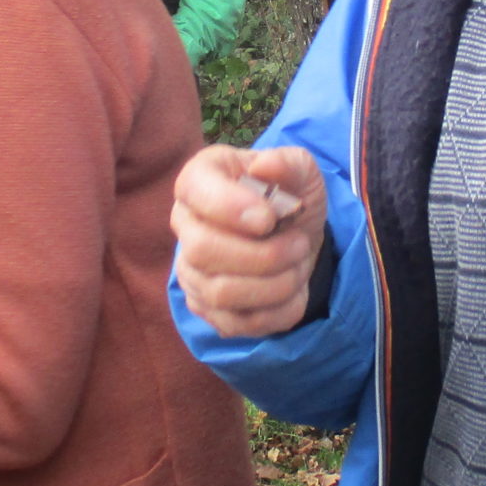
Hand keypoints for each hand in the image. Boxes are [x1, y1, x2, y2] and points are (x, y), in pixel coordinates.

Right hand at [171, 144, 326, 338]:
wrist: (297, 234)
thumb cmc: (289, 195)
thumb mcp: (301, 171)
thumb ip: (289, 163)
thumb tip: (266, 166)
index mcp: (199, 178)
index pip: (194, 190)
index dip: (230, 207)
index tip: (269, 219)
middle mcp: (185, 224)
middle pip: (203, 250)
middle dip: (264, 254)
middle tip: (299, 244)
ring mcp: (191, 270)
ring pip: (221, 293)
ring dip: (277, 283)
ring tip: (298, 264)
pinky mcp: (207, 308)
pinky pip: (238, 323)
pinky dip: (279, 310)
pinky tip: (293, 289)